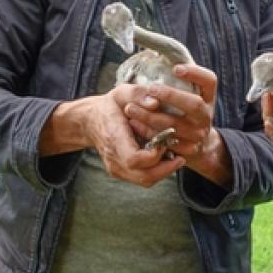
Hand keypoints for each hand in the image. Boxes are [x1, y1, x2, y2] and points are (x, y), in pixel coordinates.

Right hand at [40, 88, 184, 187]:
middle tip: (181, 157)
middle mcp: (113, 157)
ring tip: (177, 158)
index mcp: (114, 138)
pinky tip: (165, 159)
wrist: (90, 121)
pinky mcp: (120, 172)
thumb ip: (138, 94)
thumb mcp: (122, 92)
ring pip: (144, 180)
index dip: (154, 155)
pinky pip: (141, 178)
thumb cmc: (110, 106)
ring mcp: (116, 167)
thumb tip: (155, 103)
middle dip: (166, 169)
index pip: (134, 159)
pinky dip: (157, 172)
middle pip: (143, 176)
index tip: (165, 142)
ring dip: (164, 172)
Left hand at [123, 64, 232, 186]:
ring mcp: (198, 134)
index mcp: (208, 97)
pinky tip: (134, 124)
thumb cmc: (183, 112)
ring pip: (174, 125)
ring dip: (150, 116)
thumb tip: (158, 52)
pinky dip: (147, 132)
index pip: (209, 81)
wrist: (198, 145)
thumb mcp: (188, 94)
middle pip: (194, 104)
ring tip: (130, 108)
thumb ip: (177, 79)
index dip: (195, 74)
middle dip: (170, 96)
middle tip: (150, 88)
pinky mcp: (187, 150)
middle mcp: (206, 115)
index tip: (176, 68)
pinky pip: (166, 141)